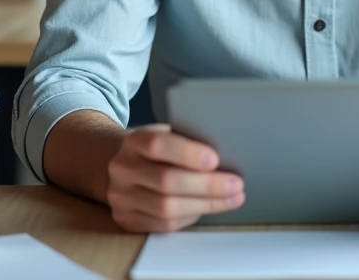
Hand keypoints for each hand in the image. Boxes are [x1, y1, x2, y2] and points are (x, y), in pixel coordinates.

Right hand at [106, 124, 244, 232]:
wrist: (124, 167)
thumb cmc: (157, 150)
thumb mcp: (167, 134)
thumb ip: (187, 141)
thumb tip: (226, 154)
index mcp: (133, 141)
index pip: (157, 145)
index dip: (187, 153)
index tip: (215, 160)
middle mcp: (123, 169)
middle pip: (166, 181)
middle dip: (207, 185)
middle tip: (236, 184)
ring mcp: (122, 198)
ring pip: (167, 208)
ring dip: (206, 204)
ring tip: (232, 198)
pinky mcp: (128, 220)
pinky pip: (165, 224)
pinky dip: (192, 216)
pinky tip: (210, 207)